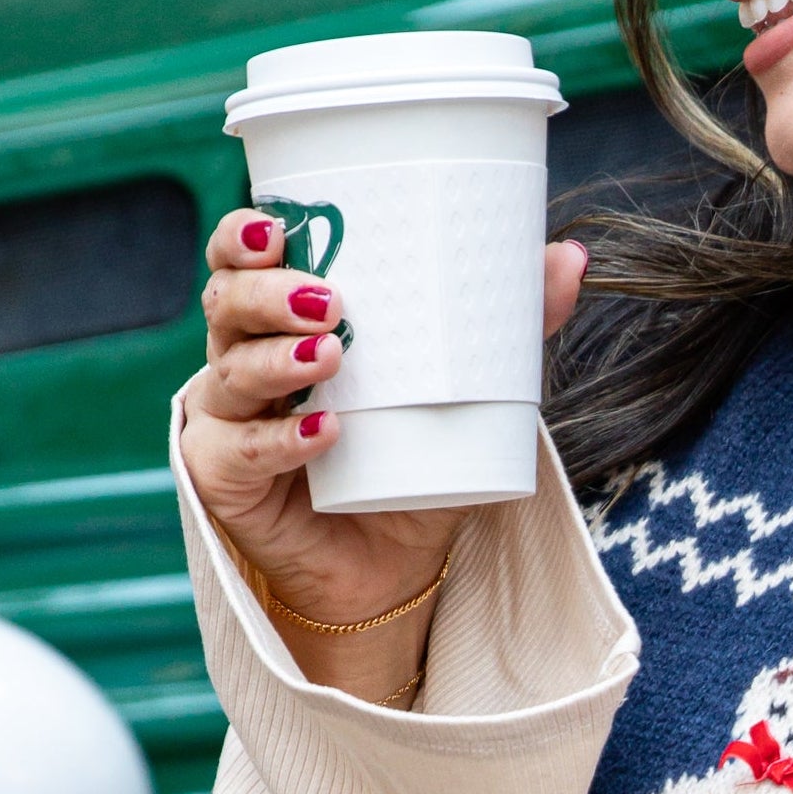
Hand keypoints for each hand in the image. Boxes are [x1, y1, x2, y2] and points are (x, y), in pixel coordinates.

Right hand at [183, 208, 587, 690]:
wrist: (391, 568)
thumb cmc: (411, 464)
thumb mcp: (465, 391)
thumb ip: (507, 325)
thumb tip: (571, 259)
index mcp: (281, 322)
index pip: (240, 261)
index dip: (243, 235)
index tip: (276, 225)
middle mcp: (241, 360)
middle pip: (225, 304)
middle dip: (266, 291)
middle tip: (329, 299)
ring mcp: (226, 420)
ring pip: (230, 372)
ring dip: (278, 358)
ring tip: (333, 355)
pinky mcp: (222, 480)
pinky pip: (242, 451)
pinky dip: (283, 439)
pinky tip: (324, 431)